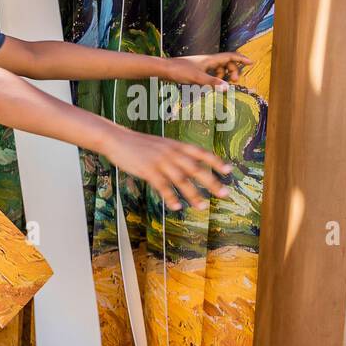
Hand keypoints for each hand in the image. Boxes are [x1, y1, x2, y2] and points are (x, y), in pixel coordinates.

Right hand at [101, 126, 230, 211]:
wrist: (116, 139)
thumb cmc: (138, 144)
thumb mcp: (160, 144)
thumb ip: (174, 153)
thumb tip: (188, 165)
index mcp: (176, 145)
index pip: (201, 153)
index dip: (216, 161)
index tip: (228, 171)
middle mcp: (171, 152)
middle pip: (196, 169)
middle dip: (211, 182)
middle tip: (224, 194)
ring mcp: (160, 161)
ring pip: (181, 180)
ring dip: (193, 194)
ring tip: (202, 206)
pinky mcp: (147, 170)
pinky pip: (162, 186)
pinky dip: (170, 197)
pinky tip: (177, 207)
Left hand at [164, 52, 251, 88]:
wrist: (163, 69)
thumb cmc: (179, 71)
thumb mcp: (197, 79)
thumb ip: (212, 83)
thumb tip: (228, 88)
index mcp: (210, 60)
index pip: (230, 56)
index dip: (242, 59)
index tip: (252, 62)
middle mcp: (207, 60)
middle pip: (226, 63)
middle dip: (233, 71)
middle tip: (234, 81)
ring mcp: (201, 65)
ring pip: (217, 68)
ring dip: (222, 76)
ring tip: (222, 85)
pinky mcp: (194, 70)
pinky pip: (209, 72)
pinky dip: (213, 78)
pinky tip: (209, 86)